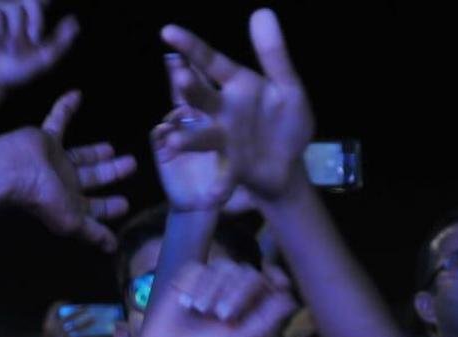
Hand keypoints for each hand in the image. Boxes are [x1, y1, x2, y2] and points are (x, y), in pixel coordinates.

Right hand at [0, 0, 77, 88]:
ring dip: (14, 31)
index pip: (43, 0)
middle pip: (32, 0)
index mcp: (31, 16)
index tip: (46, 16)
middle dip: (35, 19)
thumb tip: (75, 21)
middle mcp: (15, 8)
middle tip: (33, 38)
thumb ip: (61, 41)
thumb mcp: (44, 58)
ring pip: (12, 8)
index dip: (44, 3)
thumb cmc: (15, 68)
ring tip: (9, 47)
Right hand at [0, 90, 136, 250]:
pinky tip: (77, 94)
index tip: (126, 203)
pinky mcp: (45, 139)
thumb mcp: (72, 222)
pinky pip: (58, 119)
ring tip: (114, 148)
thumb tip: (113, 250)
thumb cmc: (40, 199)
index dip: (110, 207)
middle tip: (131, 165)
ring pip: (81, 155)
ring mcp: (54, 161)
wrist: (10, 171)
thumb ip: (93, 233)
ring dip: (97, 152)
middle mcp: (63, 183)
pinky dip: (66, 107)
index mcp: (70, 203)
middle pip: (93, 178)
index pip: (95, 207)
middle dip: (112, 174)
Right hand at [134, 258, 295, 336]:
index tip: (275, 280)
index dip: (276, 277)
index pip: (271, 282)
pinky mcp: (188, 279)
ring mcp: (211, 283)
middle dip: (238, 293)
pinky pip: (199, 268)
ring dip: (214, 290)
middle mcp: (234, 292)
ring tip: (201, 312)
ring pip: (224, 266)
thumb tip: (292, 298)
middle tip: (222, 316)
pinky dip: (194, 286)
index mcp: (252, 308)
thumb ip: (268, 320)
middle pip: (249, 272)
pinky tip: (187, 305)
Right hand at [158, 10, 314, 203]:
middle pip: (202, 98)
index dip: (190, 47)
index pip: (211, 62)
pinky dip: (218, 187)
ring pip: (203, 136)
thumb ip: (275, 55)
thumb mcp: (288, 88)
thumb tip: (261, 11)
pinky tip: (214, 197)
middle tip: (180, 78)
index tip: (167, 31)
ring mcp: (225, 140)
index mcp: (237, 86)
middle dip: (190, 91)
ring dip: (189, 139)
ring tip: (174, 142)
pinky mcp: (233, 168)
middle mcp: (223, 111)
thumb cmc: (285, 123)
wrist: (290, 166)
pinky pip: (224, 177)